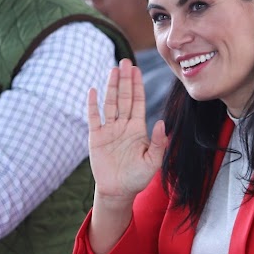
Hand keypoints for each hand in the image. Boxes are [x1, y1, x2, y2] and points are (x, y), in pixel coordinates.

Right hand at [87, 59, 166, 203]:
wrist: (118, 191)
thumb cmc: (137, 178)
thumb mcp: (153, 162)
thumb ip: (157, 143)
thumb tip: (161, 123)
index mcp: (137, 129)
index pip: (137, 102)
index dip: (137, 86)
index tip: (137, 70)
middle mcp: (123, 125)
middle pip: (123, 98)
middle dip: (125, 80)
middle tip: (125, 61)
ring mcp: (109, 130)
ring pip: (110, 104)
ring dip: (111, 87)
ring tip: (113, 70)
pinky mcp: (96, 137)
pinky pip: (94, 118)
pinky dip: (93, 104)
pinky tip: (94, 91)